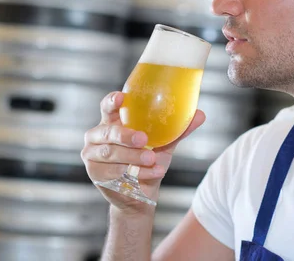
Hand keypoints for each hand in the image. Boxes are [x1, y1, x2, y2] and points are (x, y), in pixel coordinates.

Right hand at [82, 91, 205, 212]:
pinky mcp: (96, 174)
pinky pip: (116, 172)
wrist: (140, 195)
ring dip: (133, 157)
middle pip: (107, 132)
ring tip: (152, 158)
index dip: (112, 101)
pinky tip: (154, 172)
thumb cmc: (148, 161)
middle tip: (144, 138)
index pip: (107, 107)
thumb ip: (178, 129)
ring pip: (111, 154)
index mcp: (112, 122)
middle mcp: (97, 136)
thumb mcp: (165, 144)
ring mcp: (93, 156)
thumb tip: (200, 114)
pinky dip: (138, 173)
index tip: (122, 98)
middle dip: (125, 136)